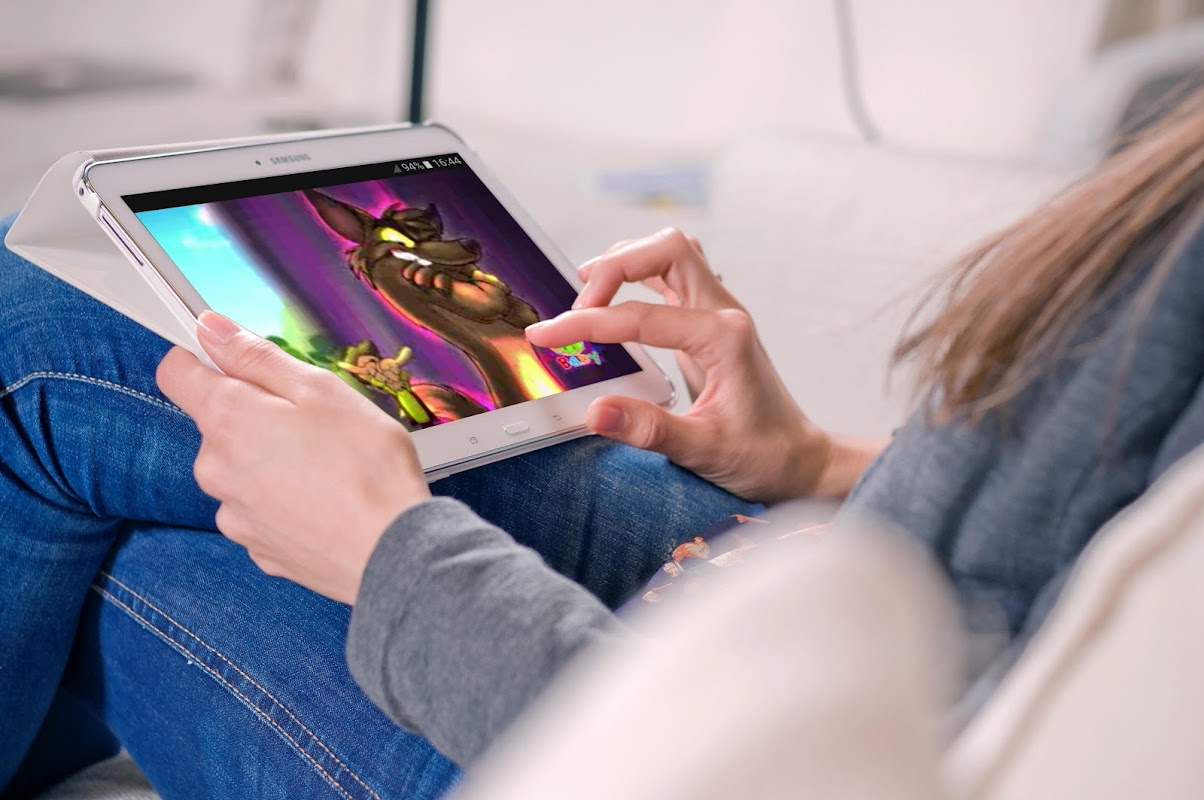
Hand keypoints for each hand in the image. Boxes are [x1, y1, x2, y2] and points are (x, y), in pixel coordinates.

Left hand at [157, 311, 430, 604]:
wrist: (392, 551)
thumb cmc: (366, 467)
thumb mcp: (321, 390)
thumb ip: (258, 357)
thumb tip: (212, 330)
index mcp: (227, 419)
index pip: (176, 372)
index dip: (202, 357)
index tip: (232, 357)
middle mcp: (215, 468)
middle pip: (218, 424)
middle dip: (256, 415)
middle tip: (313, 421)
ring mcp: (233, 514)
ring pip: (241, 469)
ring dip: (271, 461)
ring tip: (328, 467)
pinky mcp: (256, 547)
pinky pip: (261, 509)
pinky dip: (285, 500)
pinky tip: (325, 500)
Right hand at [527, 229, 878, 501]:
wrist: (798, 460)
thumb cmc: (762, 455)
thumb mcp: (703, 451)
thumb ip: (648, 429)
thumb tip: (595, 411)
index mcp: (723, 337)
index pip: (641, 314)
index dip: (586, 323)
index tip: (546, 336)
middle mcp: (724, 313)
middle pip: (667, 249)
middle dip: (614, 268)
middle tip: (576, 308)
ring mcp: (719, 313)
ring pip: (670, 253)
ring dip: (627, 263)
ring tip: (588, 296)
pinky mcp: (710, 323)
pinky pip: (672, 277)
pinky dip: (638, 277)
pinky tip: (614, 301)